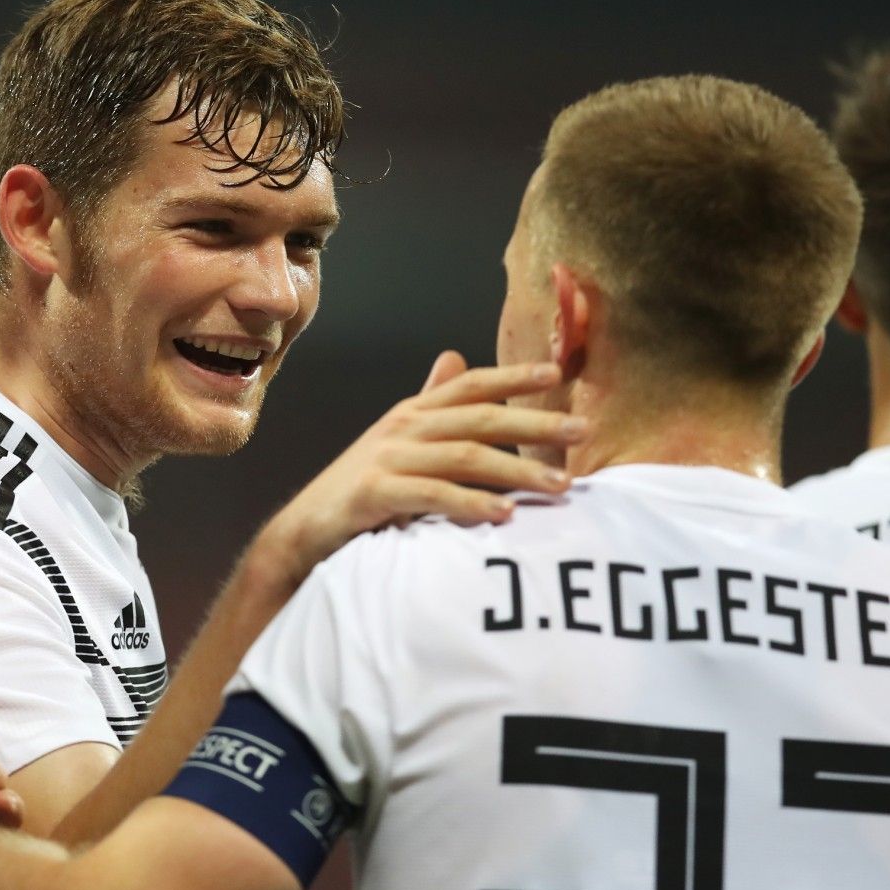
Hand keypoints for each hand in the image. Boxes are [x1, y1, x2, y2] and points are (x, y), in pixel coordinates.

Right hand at [252, 351, 584, 586]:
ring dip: (519, 471)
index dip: (514, 376)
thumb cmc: (363, 490)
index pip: (472, 385)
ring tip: (561, 485)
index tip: (559, 374)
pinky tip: (505, 515)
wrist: (306, 530)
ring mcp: (388, 459)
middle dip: (536, 424)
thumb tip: (456, 359)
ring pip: (466, 457)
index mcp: (414, 412)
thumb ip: (432, 405)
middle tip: (583, 431)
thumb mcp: (399, 441)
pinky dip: (472, 504)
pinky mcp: (375, 494)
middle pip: (480, 418)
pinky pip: (434, 495)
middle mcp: (404, 427)